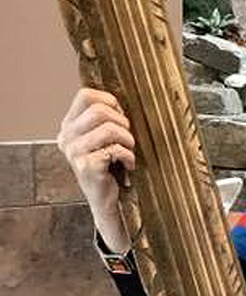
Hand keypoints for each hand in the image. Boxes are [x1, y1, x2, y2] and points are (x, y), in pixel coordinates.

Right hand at [56, 88, 135, 247]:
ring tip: (128, 152)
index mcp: (69, 126)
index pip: (85, 95)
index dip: (109, 101)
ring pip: (109, 128)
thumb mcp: (104, 138)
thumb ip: (105, 118)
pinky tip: (127, 166)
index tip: (120, 117)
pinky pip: (115, 149)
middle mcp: (67, 137)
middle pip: (99, 110)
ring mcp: (74, 152)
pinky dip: (129, 157)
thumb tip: (118, 101)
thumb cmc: (111, 167)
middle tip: (127, 139)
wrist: (108, 200)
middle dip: (122, 122)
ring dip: (127, 140)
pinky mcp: (86, 166)